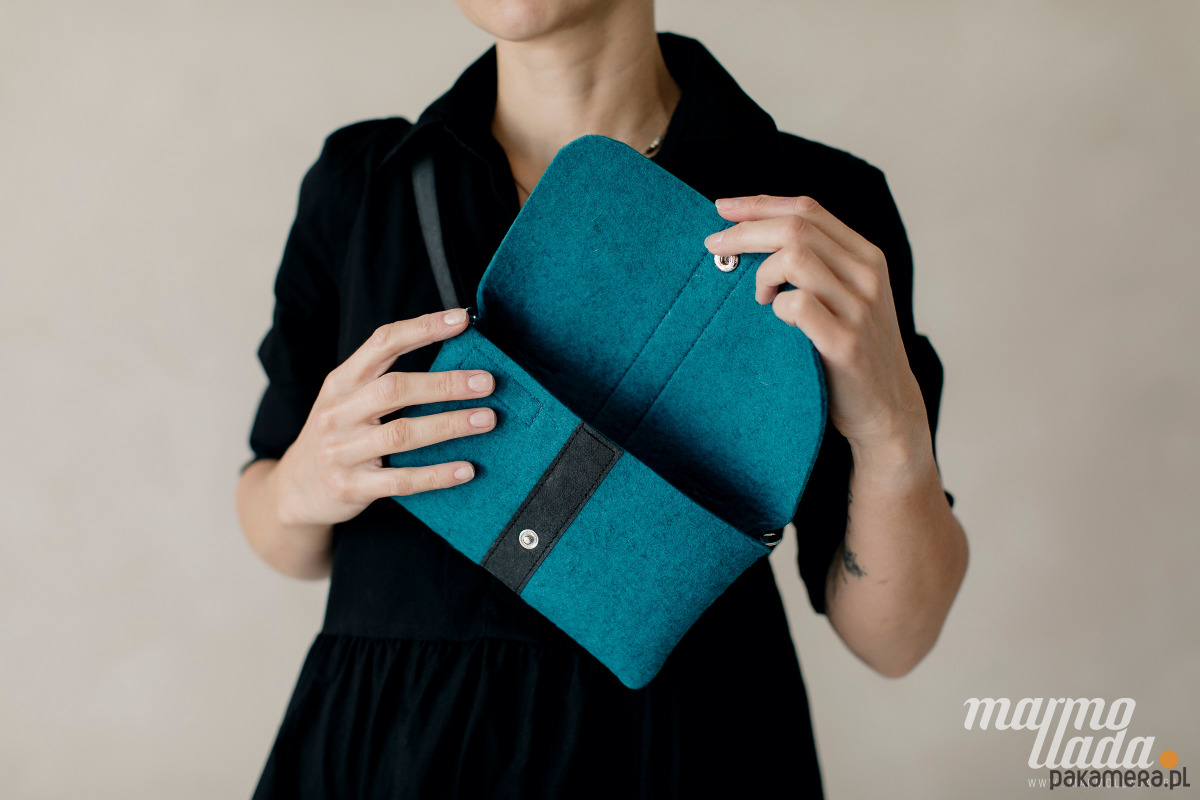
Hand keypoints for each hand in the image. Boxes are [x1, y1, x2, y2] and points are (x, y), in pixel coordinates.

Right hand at [272, 308, 496, 527]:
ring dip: (448, 425)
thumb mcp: (347, 402)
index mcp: (341, 382)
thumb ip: (386, 382)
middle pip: (395, 388)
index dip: (423, 328)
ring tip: (486, 419)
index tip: (461, 319)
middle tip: (486, 382)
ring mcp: (341, 451)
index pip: (383, 343)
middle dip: (444, 384)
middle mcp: (338, 412)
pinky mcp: (350, 487)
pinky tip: (466, 469)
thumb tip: (455, 365)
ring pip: (401, 434)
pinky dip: (436, 475)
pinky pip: (401, 480)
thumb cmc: (337, 438)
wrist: (294, 491)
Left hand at [705, 195, 928, 457]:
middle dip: (743, 232)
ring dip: (761, 273)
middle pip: (794, 227)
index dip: (759, 204)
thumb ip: (816, 265)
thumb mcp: (845, 297)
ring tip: (759, 297)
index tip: (722, 209)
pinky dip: (776, 307)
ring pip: (794, 257)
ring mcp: (859, 308)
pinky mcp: (845, 343)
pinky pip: (797, 305)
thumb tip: (751, 236)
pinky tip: (775, 320)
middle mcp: (867, 275)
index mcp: (866, 256)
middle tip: (713, 247)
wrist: (887, 409)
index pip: (807, 209)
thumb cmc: (851, 350)